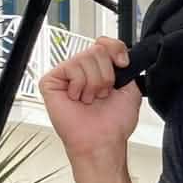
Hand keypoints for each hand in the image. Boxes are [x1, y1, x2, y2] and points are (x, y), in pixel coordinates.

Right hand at [39, 37, 140, 163]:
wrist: (102, 139)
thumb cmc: (114, 122)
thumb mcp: (131, 90)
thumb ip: (127, 68)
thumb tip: (120, 53)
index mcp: (101, 70)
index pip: (105, 43)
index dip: (115, 49)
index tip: (123, 65)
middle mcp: (83, 70)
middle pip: (97, 49)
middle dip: (107, 75)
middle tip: (104, 94)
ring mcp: (66, 74)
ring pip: (85, 58)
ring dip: (95, 83)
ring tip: (90, 99)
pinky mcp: (51, 80)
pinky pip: (71, 68)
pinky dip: (80, 86)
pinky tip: (77, 98)